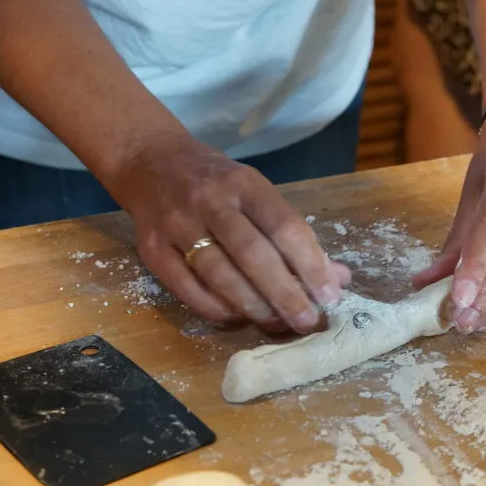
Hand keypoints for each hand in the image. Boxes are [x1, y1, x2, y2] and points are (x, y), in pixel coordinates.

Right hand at [105, 133, 349, 333]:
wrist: (149, 162)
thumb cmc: (217, 184)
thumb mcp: (257, 193)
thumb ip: (294, 235)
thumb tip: (337, 278)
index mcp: (245, 184)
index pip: (284, 226)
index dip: (310, 264)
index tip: (329, 295)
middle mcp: (210, 202)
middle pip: (253, 255)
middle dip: (285, 294)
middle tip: (307, 321)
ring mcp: (177, 225)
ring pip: (219, 275)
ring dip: (253, 306)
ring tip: (277, 324)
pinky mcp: (152, 250)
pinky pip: (187, 289)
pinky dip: (217, 309)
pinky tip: (238, 318)